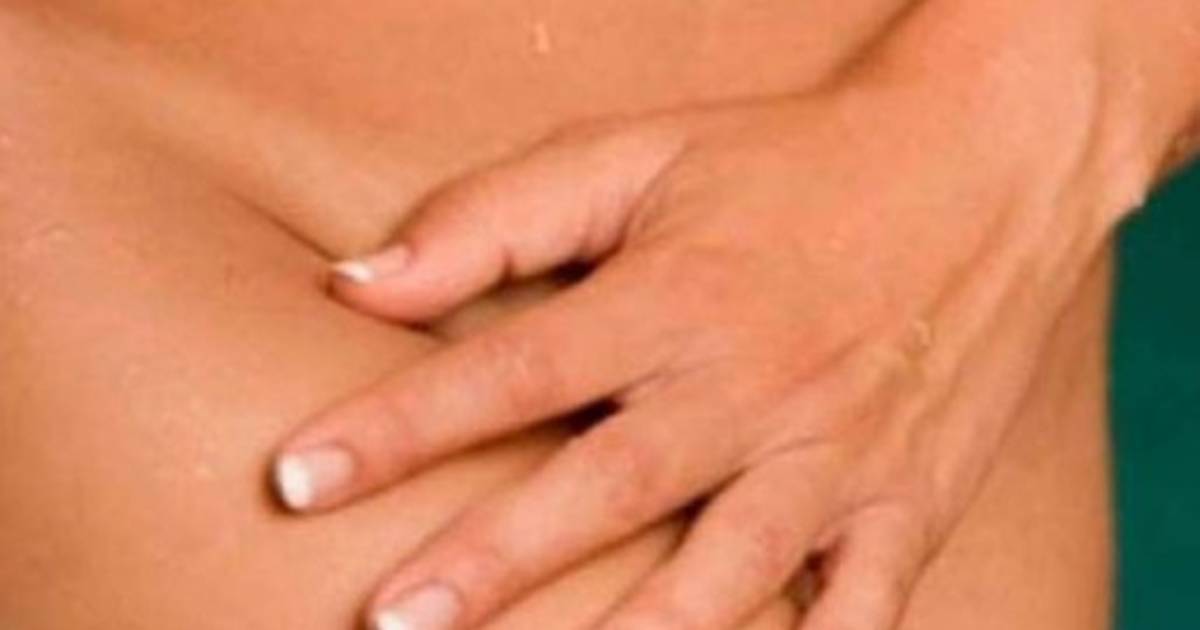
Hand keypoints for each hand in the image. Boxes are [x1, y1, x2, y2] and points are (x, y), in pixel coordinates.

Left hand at [272, 65, 1126, 629]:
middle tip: (389, 625)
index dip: (398, 428)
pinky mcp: (905, 500)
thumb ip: (497, 215)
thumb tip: (360, 284)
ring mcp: (835, 455)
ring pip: (723, 576)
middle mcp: (751, 387)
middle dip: (492, 564)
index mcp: (677, 298)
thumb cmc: (793, 162)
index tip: (301, 478)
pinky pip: (860, 609)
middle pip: (604, 491)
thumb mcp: (642, 152)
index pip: (512, 372)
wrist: (985, 169)